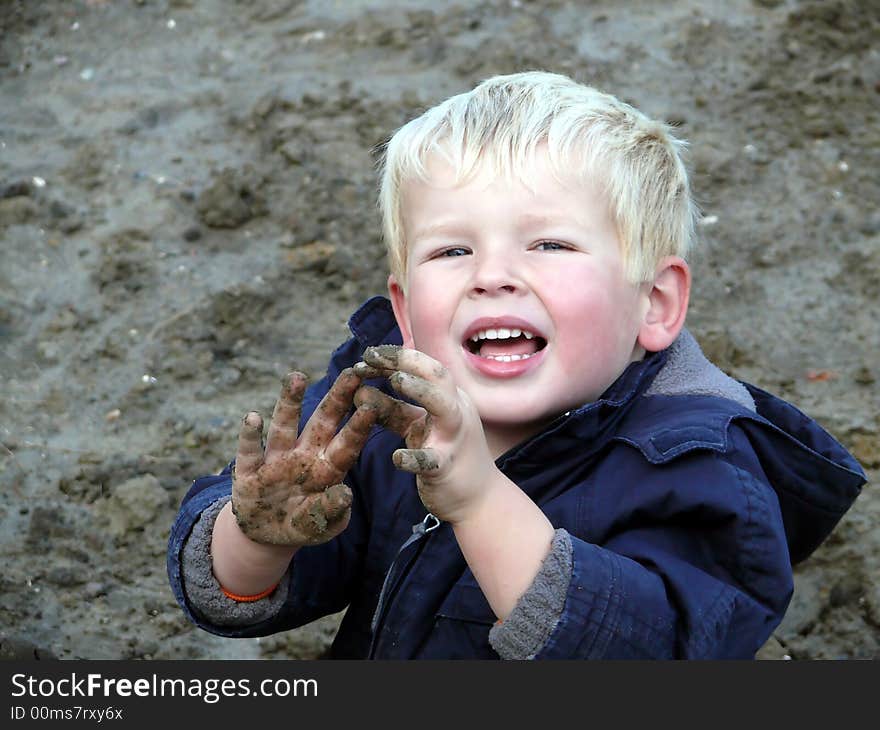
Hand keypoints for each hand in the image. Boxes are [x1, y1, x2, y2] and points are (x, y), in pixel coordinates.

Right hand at [231, 368, 377, 546]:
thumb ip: (333, 512)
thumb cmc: (303, 524)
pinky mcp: (248, 472)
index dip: (359, 425)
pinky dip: (250, 435)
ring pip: (284, 427)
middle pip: (321, 423)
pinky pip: (248, 452)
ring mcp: (275, 461)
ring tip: (296, 377)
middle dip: (336, 398)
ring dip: (289, 402)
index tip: (373, 404)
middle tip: (352, 372)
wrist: (265, 536)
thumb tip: (345, 493)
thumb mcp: (322, 526)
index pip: (347, 445)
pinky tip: (252, 418)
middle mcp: (303, 457)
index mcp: (327, 470)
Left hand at [353, 345, 496, 523]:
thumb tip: (359, 391)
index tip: (367, 353)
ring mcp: (454, 439)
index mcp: (450, 399)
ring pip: (444, 408)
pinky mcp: (447, 468)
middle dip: (408, 361)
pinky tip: (397, 457)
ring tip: (396, 380)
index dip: (397, 357)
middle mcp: (457, 412)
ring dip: (422, 391)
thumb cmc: (446, 454)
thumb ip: (390, 408)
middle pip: (438, 376)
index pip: (425, 368)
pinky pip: (432, 460)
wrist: (480, 498)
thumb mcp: (416, 427)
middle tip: (371, 356)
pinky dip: (414, 457)